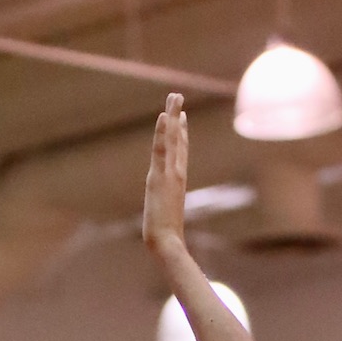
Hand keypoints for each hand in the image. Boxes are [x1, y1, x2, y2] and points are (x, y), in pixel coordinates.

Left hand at [142, 93, 189, 254]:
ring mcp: (169, 174)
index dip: (182, 133)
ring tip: (173, 96)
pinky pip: (162, 149)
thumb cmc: (167, 239)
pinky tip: (164, 116)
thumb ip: (168, 212)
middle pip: (178, 140)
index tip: (181, 116)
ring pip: (172, 139)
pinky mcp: (159, 177)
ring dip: (172, 116)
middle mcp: (176, 173)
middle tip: (177, 96)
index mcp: (177, 181)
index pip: (180, 152)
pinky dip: (163, 132)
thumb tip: (169, 221)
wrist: (167, 244)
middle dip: (177, 117)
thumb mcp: (167, 219)